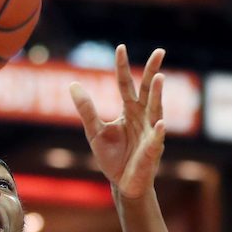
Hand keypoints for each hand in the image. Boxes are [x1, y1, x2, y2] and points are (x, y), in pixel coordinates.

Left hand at [70, 45, 164, 199]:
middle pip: (148, 90)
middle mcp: (142, 117)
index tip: (120, 48)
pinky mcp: (152, 150)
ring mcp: (150, 132)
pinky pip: (156, 139)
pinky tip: (159, 123)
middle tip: (159, 51)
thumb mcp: (94, 131)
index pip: (126, 84)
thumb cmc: (112, 157)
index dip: (122, 67)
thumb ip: (86, 109)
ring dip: (158, 94)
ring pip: (155, 109)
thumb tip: (72, 84)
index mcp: (129, 110)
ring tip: (159, 78)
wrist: (121, 184)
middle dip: (153, 71)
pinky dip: (158, 132)